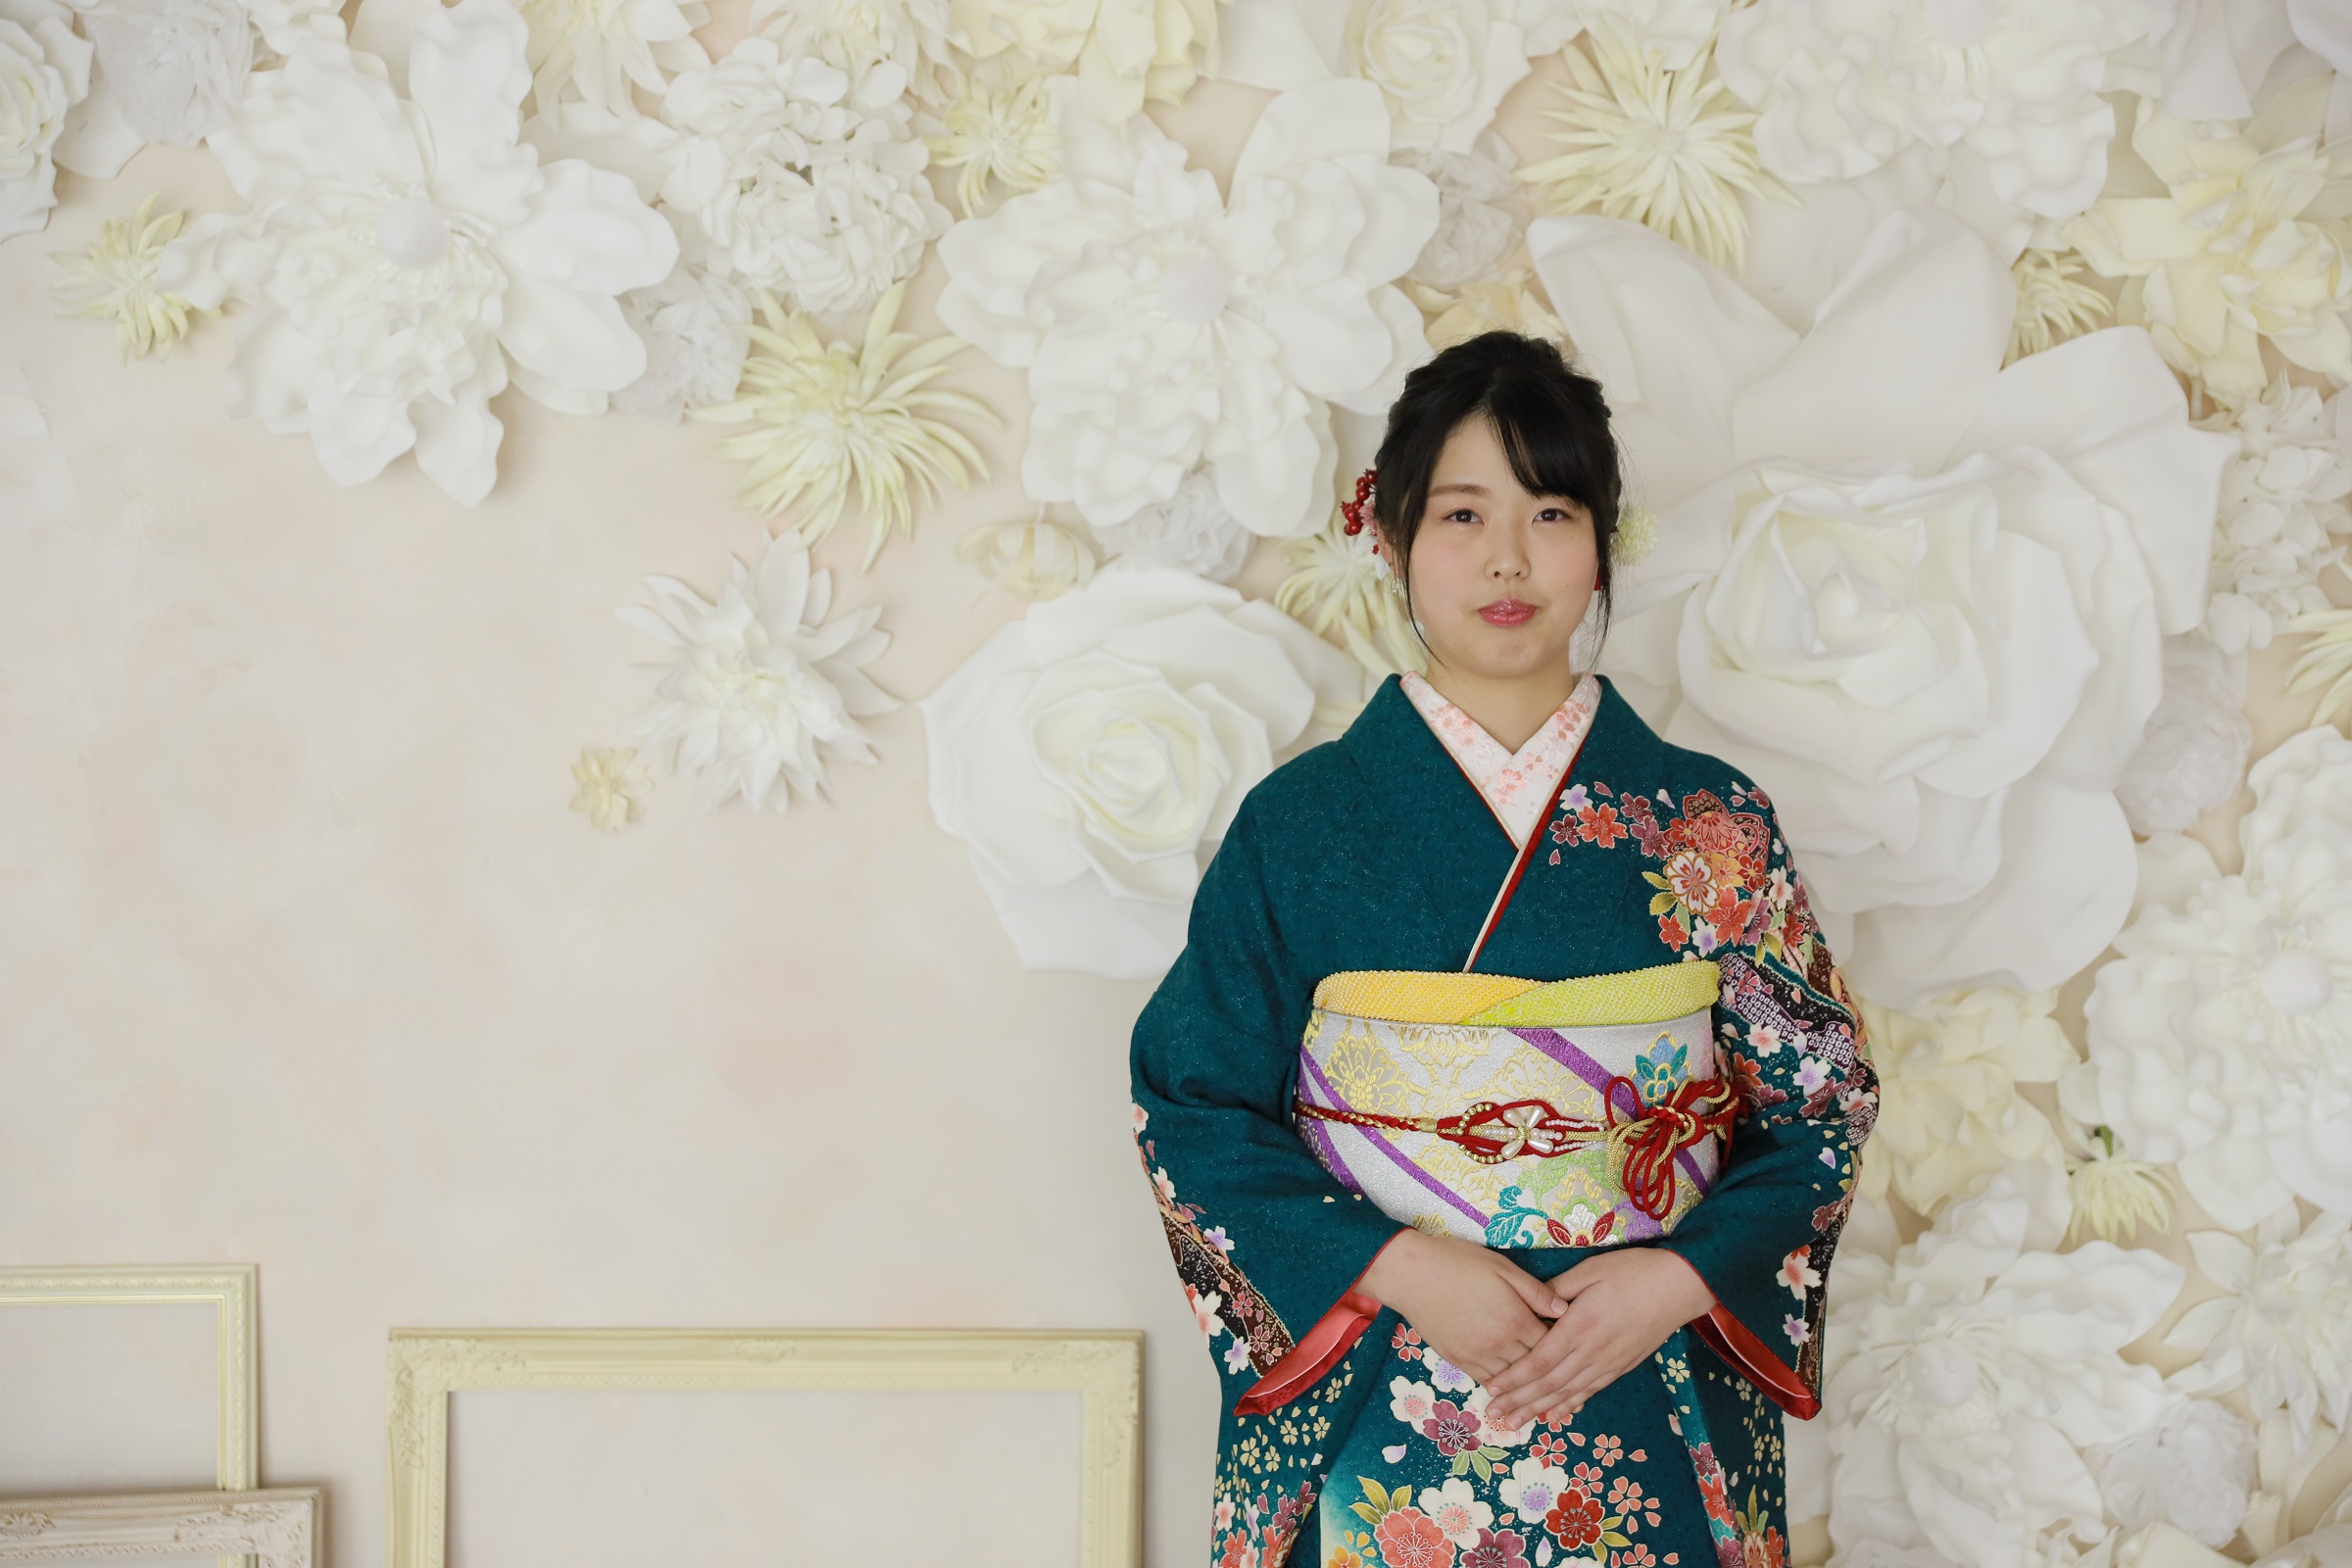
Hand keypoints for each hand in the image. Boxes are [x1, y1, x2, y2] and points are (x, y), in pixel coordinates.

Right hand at [1356, 1230, 1566, 1383]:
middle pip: (1535, 1367)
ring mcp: (1477, 1356)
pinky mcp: (1458, 1360)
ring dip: (1529, 1386)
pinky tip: (1511, 1392)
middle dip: (1553, 1371)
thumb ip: (1535, 1291)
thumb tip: (1565, 1309)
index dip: (1566, 1346)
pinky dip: (1502, 1388)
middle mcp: (1500, 1345)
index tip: (1579, 1347)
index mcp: (1515, 1320)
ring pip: (1512, 1381)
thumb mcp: (1502, 1267)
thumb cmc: (1459, 1263)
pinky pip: (1487, 1381)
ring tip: (1547, 1394)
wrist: (1412, 1275)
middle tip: (1571, 1378)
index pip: (1551, 1343)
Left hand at [1481, 1247, 1715, 1427]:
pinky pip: (1590, 1392)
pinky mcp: (1620, 1367)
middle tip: (1493, 1415)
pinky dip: (1569, 1405)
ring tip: (1515, 1424)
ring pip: (1567, 1393)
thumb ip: (1558, 1290)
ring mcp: (1608, 1363)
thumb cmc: (1632, 1272)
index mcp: (1581, 1325)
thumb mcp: (1590, 1271)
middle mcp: (1592, 1351)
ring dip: (1539, 1410)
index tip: (1492, 1387)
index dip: (1515, 1377)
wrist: (1678, 1287)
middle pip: (1549, 1383)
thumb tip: (1531, 1305)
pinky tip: (1554, 1416)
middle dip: (1519, 1401)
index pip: (1541, 1359)